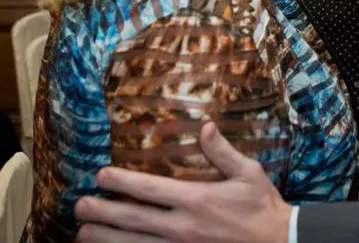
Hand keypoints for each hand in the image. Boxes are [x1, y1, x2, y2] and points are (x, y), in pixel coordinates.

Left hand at [76, 123, 291, 242]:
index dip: (121, 182)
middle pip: (133, 220)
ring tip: (82, 233)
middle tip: (79, 206)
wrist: (279, 242)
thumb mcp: (248, 173)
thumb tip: (205, 127)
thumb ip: (222, 152)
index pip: (149, 190)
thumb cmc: (262, 206)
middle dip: (103, 212)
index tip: (100, 175)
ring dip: (105, 238)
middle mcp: (183, 227)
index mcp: (196, 200)